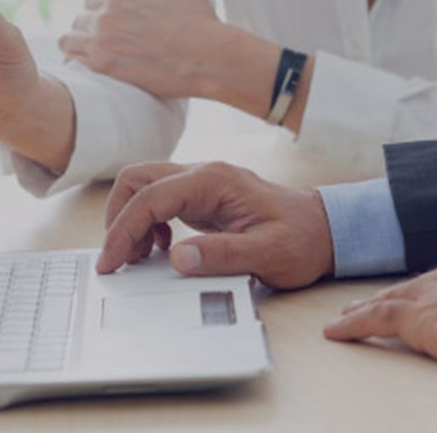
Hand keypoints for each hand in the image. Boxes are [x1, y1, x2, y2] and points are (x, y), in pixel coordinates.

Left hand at [59, 0, 225, 99]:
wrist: (209, 60)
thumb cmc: (200, 23)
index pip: (92, 0)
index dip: (102, 10)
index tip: (113, 23)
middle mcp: (106, 15)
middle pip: (81, 20)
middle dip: (91, 28)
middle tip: (107, 42)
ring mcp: (102, 41)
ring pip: (70, 40)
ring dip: (79, 45)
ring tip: (94, 53)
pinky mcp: (104, 67)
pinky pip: (75, 61)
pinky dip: (79, 63)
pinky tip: (91, 66)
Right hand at [96, 161, 334, 289]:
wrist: (325, 231)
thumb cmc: (303, 240)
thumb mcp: (269, 254)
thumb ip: (224, 254)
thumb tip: (178, 257)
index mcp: (215, 181)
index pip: (151, 197)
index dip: (123, 229)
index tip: (111, 262)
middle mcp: (204, 175)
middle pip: (138, 179)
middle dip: (118, 217)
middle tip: (118, 260)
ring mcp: (202, 184)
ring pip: (145, 187)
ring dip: (131, 219)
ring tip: (139, 258)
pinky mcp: (203, 198)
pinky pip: (160, 201)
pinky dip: (148, 223)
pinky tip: (161, 249)